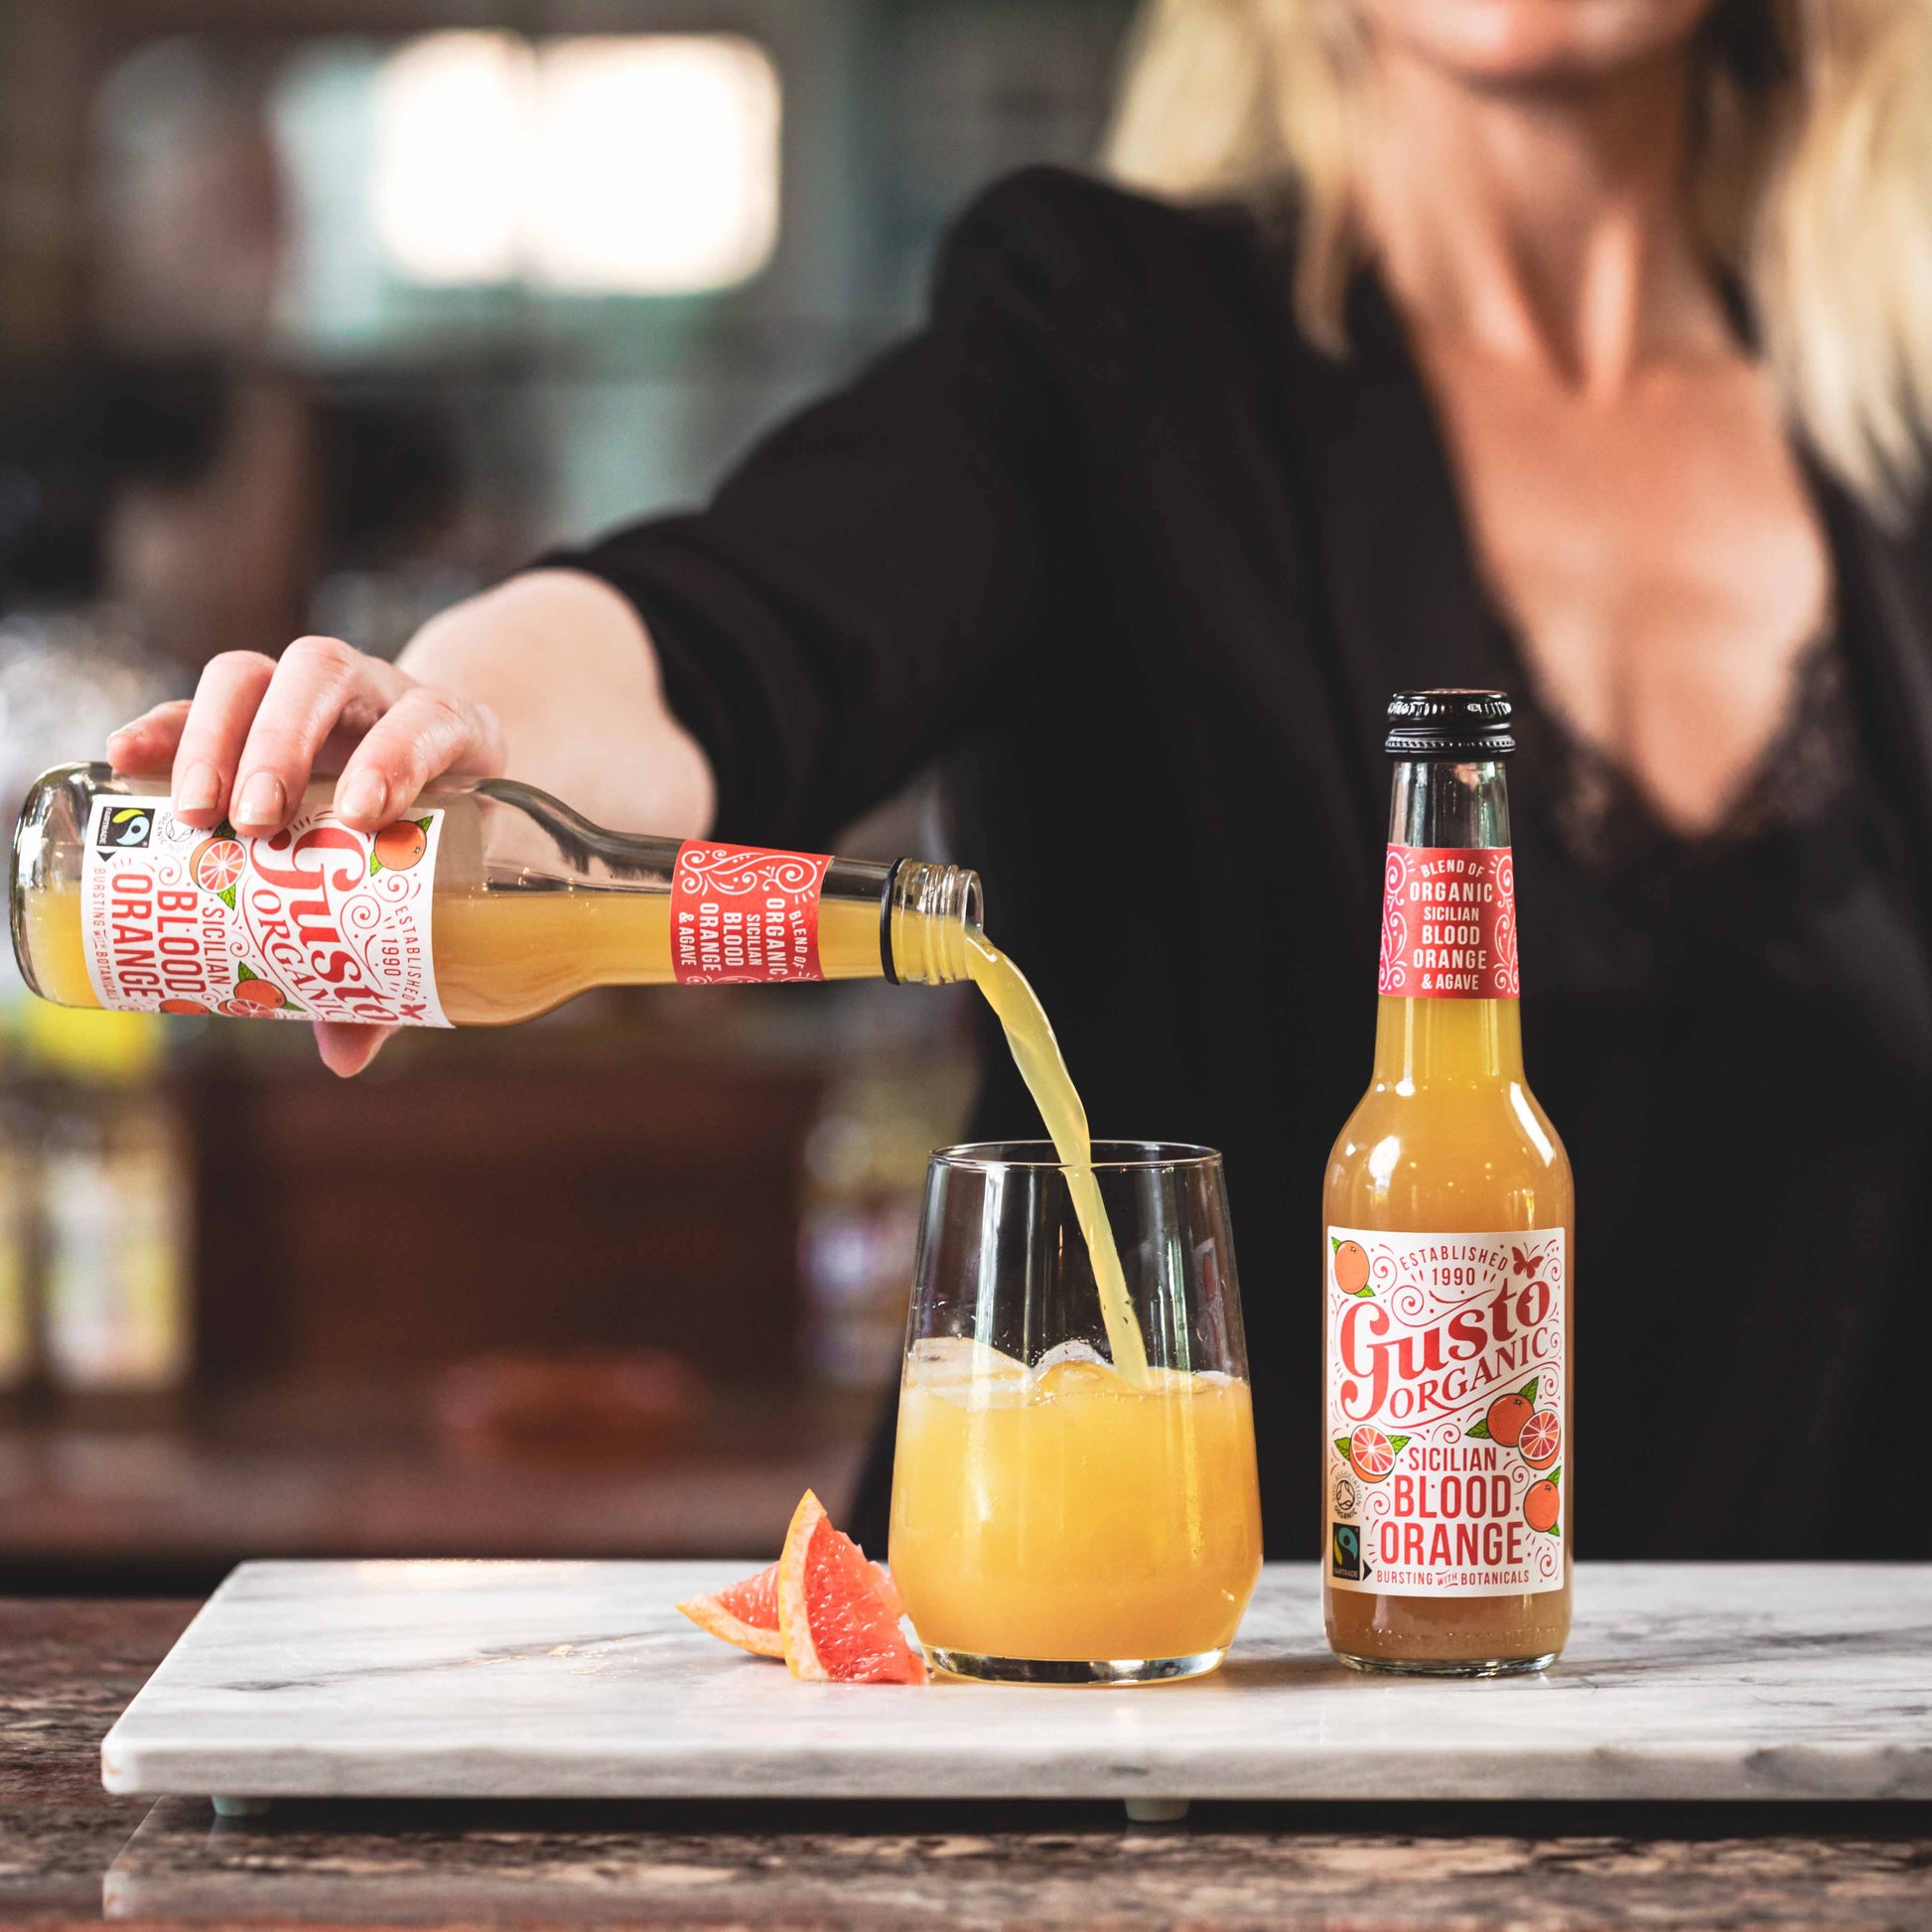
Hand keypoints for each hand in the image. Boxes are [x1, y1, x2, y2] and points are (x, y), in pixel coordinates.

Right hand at [107, 636, 506, 1078]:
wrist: (440, 770)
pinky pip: (203, 698)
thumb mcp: (439, 889)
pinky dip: (164, 724)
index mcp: (450, 733)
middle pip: (326, 677)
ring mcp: (317, 694)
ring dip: (218, 734)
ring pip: (262, 675)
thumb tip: (345, 1056)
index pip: (429, 720)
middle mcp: (381, 696)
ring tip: (195, 811)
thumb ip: (396, 964)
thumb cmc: (439, 838)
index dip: (397, 755)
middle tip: (256, 820)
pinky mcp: (259, 706)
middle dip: (283, 744)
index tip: (358, 814)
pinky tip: (126, 759)